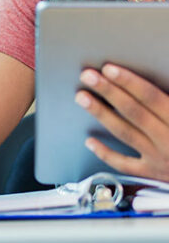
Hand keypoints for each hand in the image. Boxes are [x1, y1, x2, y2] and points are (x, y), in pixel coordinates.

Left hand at [76, 63, 168, 180]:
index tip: (109, 69)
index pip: (152, 97)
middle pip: (134, 112)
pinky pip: (125, 164)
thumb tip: (164, 73)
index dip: (129, 82)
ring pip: (125, 133)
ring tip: (82, 98)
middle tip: (88, 76)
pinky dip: (105, 152)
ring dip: (101, 114)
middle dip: (109, 92)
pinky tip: (89, 140)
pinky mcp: (153, 173)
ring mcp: (159, 158)